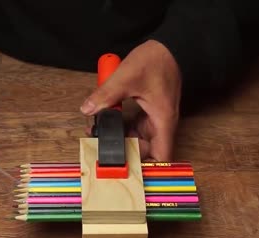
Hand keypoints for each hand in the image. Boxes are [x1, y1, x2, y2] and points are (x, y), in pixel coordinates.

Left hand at [80, 40, 181, 160]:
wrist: (170, 45)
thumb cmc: (157, 60)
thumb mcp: (127, 77)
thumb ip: (106, 94)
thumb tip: (88, 109)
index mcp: (162, 121)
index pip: (160, 157)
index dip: (145, 168)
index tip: (125, 169)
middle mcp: (161, 123)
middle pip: (145, 151)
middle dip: (124, 152)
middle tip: (101, 148)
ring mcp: (154, 118)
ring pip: (138, 139)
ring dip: (120, 139)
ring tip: (98, 134)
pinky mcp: (149, 111)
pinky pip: (135, 127)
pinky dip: (121, 127)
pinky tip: (106, 121)